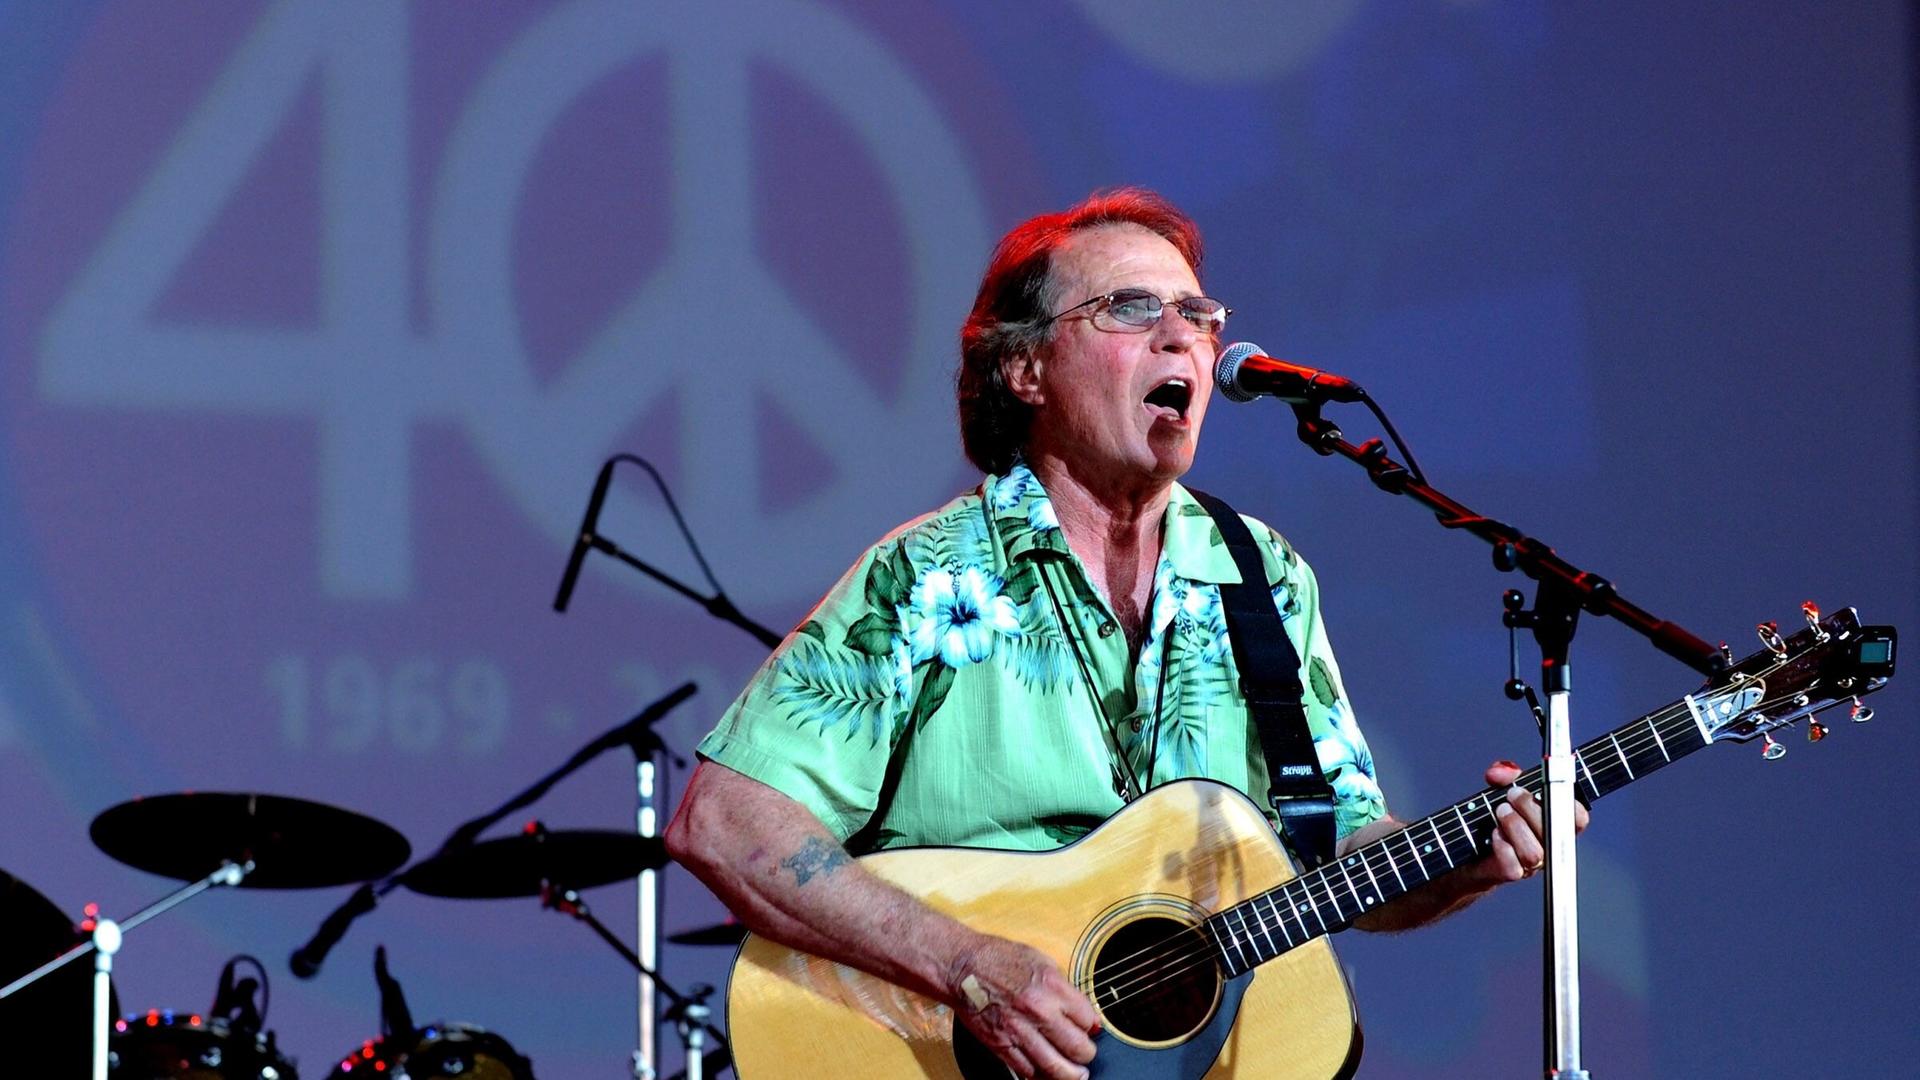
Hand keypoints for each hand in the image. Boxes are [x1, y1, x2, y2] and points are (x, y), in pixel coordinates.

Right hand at [947, 933, 1099, 1079]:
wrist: (962, 967)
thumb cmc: (999, 959)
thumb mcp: (1041, 961)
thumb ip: (1064, 988)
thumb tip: (1084, 1014)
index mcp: (1052, 986)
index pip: (1088, 1019)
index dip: (1092, 1027)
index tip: (1090, 1029)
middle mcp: (1038, 1010)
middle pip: (1077, 1047)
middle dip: (1086, 1054)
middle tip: (1085, 1054)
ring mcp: (1019, 1030)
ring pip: (1055, 1067)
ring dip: (1070, 1074)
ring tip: (1076, 1074)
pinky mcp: (1001, 1045)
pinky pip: (1027, 1070)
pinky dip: (1041, 1076)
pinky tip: (1047, 1073)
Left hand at [1470, 759, 1589, 886]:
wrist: (1470, 848)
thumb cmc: (1496, 815)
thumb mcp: (1502, 787)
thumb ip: (1505, 774)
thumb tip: (1502, 772)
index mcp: (1555, 824)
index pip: (1578, 819)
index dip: (1571, 806)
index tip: (1550, 789)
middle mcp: (1548, 846)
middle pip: (1554, 832)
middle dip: (1531, 807)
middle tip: (1512, 794)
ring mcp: (1532, 864)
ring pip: (1535, 853)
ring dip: (1515, 826)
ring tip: (1500, 811)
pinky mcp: (1510, 873)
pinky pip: (1513, 867)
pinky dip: (1502, 846)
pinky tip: (1494, 833)